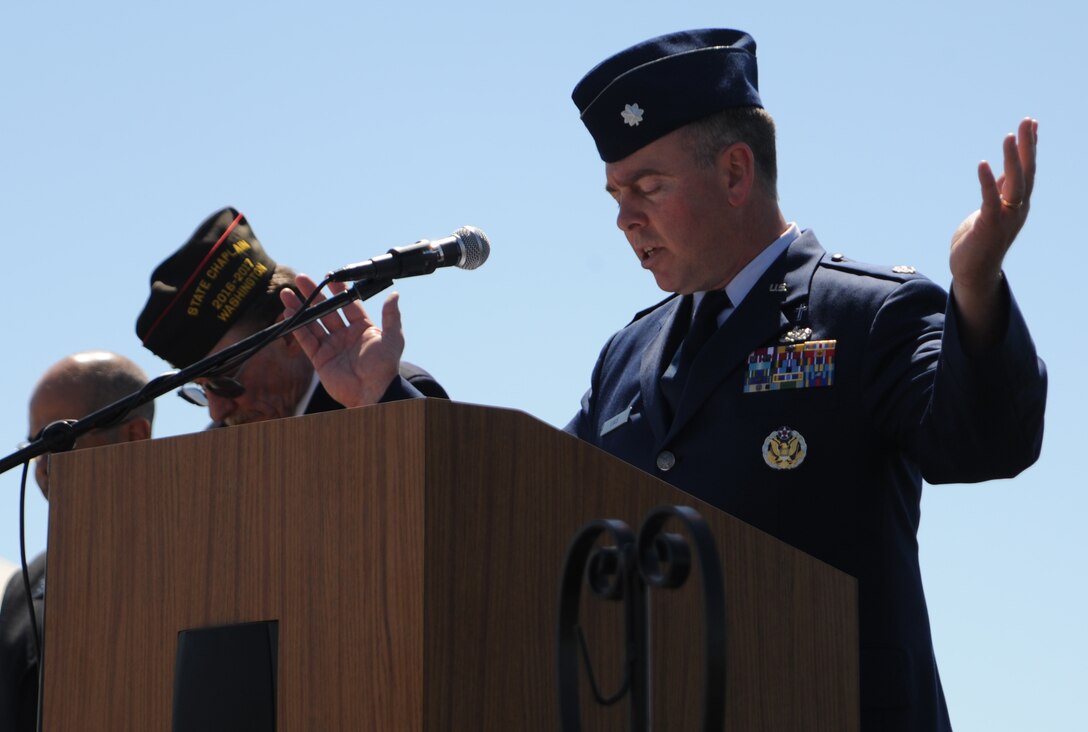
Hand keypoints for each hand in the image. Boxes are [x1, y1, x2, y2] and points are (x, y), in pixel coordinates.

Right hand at [281, 275, 403, 407]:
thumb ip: (392, 317)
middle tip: (301, 279)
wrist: (372, 392)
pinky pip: (306, 340)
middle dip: (313, 294)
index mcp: (363, 327)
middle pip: (327, 310)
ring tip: (287, 293)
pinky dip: (297, 327)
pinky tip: (288, 313)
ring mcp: (332, 346)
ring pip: (313, 322)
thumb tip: (395, 295)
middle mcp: (346, 335)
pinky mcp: (320, 359)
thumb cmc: (385, 367)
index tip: (329, 277)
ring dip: (300, 308)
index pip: (348, 304)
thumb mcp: (393, 339)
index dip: (339, 291)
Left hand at [949, 118, 1037, 350]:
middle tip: (1027, 121)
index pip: (1026, 170)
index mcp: (1017, 203)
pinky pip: (990, 199)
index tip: (1031, 124)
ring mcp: (1006, 217)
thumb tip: (1001, 174)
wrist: (972, 273)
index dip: (1029, 147)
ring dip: (1013, 159)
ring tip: (1010, 136)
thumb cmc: (979, 242)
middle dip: (1027, 146)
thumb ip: (997, 193)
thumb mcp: (989, 211)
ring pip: (1014, 183)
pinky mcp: (989, 225)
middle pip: (1026, 172)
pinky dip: (987, 181)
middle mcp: (1017, 208)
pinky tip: (982, 164)